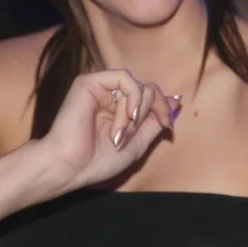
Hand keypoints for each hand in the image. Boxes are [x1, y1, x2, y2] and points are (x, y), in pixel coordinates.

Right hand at [37, 70, 179, 194]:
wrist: (70, 167)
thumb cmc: (98, 161)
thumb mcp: (139, 143)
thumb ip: (156, 121)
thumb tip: (176, 100)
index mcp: (120, 108)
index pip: (152, 95)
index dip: (164, 108)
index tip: (168, 125)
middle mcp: (111, 95)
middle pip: (149, 89)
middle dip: (148, 115)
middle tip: (129, 137)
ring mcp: (100, 87)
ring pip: (139, 86)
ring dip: (136, 114)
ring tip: (118, 135)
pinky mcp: (89, 81)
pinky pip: (125, 79)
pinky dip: (131, 99)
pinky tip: (125, 117)